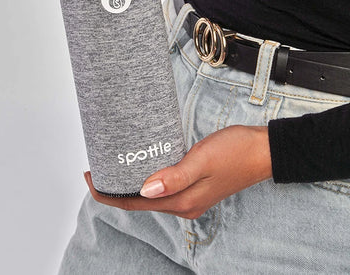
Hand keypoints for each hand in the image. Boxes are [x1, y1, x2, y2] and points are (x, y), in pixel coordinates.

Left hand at [84, 125, 271, 218]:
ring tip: (113, 167)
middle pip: (140, 202)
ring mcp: (191, 197)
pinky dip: (148, 181)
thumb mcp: (202, 160)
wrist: (264, 150)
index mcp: (183, 201)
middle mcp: (185, 204)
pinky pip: (164, 188)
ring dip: (130, 185)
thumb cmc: (236, 152)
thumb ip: (174, 177)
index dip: (108, 194)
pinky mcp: (196, 186)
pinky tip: (143, 167)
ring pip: (151, 196)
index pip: (135, 203)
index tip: (89, 177)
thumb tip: (143, 190)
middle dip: (115, 190)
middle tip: (96, 169)